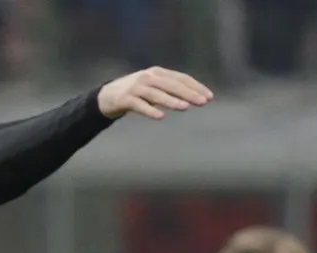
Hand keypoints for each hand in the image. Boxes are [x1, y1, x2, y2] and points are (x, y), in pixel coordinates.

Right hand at [97, 67, 213, 119]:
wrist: (107, 96)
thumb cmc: (136, 92)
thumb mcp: (154, 86)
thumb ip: (170, 89)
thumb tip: (193, 97)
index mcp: (157, 72)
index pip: (181, 78)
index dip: (196, 87)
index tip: (209, 97)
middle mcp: (147, 77)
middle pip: (171, 85)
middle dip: (188, 93)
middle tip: (203, 102)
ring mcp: (136, 87)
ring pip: (157, 94)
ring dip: (172, 101)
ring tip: (185, 107)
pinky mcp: (125, 99)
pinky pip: (140, 105)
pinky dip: (150, 110)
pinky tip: (160, 117)